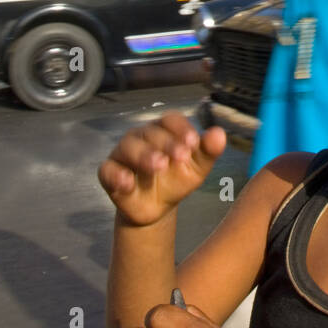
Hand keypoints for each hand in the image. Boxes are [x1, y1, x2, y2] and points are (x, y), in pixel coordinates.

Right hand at [97, 113, 226, 225]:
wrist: (158, 208)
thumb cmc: (177, 179)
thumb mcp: (197, 168)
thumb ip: (208, 151)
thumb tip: (220, 134)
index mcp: (165, 130)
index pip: (171, 119)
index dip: (181, 128)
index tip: (194, 142)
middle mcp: (142, 136)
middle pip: (151, 132)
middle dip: (167, 143)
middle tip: (180, 157)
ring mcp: (123, 152)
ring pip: (129, 146)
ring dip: (144, 155)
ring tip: (158, 166)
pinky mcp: (108, 172)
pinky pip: (108, 169)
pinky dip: (117, 175)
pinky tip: (128, 183)